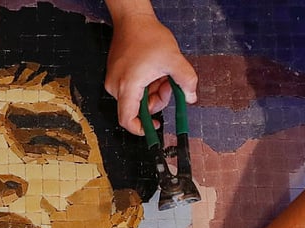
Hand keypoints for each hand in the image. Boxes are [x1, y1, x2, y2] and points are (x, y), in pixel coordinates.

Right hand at [104, 13, 196, 134]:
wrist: (133, 21)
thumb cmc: (148, 37)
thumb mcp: (174, 59)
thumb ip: (186, 81)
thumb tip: (190, 97)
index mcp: (127, 86)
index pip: (127, 120)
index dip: (141, 129)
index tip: (155, 127)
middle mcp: (115, 87)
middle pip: (137, 109)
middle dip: (156, 99)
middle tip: (168, 83)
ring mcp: (114, 82)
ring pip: (137, 99)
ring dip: (153, 91)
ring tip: (160, 72)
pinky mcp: (115, 77)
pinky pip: (133, 90)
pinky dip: (146, 85)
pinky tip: (152, 70)